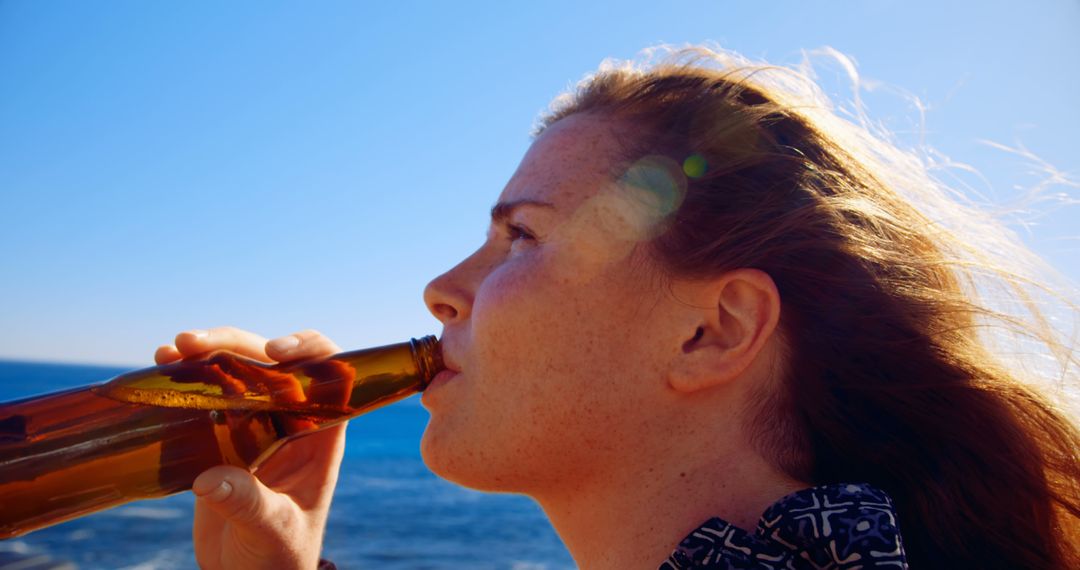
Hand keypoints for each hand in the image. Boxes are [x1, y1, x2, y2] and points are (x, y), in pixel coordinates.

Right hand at [156, 327, 343, 569]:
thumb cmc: (279, 558)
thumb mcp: (272, 531)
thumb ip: (248, 505)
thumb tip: (211, 478)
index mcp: (320, 434)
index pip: (330, 374)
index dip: (308, 351)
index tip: (275, 352)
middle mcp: (289, 421)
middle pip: (271, 363)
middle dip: (237, 343)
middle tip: (194, 343)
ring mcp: (252, 425)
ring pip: (235, 372)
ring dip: (206, 354)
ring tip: (172, 349)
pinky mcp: (218, 437)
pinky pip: (205, 395)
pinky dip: (184, 377)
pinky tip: (159, 366)